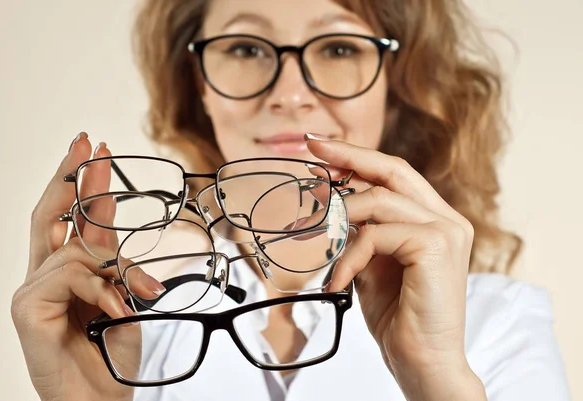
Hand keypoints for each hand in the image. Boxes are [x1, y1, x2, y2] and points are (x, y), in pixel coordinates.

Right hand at [11, 134, 150, 400]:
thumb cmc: (113, 354)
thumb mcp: (122, 294)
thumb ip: (111, 256)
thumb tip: (109, 208)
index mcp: (67, 274)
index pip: (67, 219)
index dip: (78, 183)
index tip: (94, 148)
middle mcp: (43, 278)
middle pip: (49, 216)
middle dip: (71, 177)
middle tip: (88, 143)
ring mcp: (31, 293)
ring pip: (75, 250)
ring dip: (118, 266)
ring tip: (143, 293)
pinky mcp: (27, 310)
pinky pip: (68, 276)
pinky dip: (101, 288)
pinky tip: (117, 309)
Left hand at [306, 135, 485, 399]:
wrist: (422, 363)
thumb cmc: (398, 317)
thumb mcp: (372, 265)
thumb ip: (361, 232)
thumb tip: (331, 201)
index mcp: (434, 220)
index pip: (394, 175)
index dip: (358, 157)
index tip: (321, 148)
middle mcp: (447, 219)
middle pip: (393, 170)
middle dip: (349, 156)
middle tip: (312, 149)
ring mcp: (446, 230)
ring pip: (379, 201)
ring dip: (340, 220)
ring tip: (316, 239)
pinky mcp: (436, 245)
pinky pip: (376, 233)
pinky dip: (349, 255)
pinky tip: (339, 281)